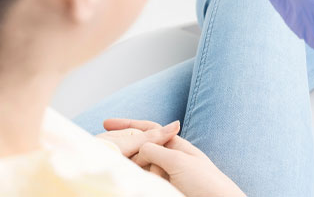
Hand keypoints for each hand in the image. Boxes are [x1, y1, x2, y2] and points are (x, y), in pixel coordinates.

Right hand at [104, 119, 244, 196]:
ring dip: (137, 171)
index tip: (107, 124)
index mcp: (176, 146)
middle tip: (137, 166)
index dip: (128, 125)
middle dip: (132, 155)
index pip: (148, 129)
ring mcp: (165, 176)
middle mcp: (169, 159)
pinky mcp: (162, 189)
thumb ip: (157, 150)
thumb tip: (139, 147)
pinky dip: (139, 182)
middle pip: (141, 151)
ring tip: (153, 181)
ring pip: (141, 168)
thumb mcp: (179, 161)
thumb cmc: (206, 183)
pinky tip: (136, 182)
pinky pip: (145, 182)